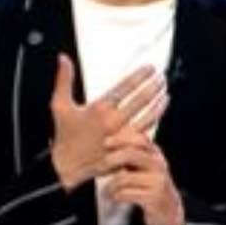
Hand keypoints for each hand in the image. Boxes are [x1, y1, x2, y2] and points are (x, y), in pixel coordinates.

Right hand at [50, 55, 167, 190]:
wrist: (66, 167)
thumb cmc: (64, 134)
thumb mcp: (59, 105)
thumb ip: (64, 79)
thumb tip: (63, 57)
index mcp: (99, 108)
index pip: (126, 87)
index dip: (141, 75)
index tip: (151, 67)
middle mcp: (113, 121)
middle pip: (141, 100)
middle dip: (155, 86)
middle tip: (162, 77)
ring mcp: (122, 136)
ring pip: (148, 117)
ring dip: (159, 104)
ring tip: (165, 94)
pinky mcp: (126, 149)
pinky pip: (146, 134)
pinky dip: (153, 123)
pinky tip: (158, 114)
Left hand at [102, 128, 184, 224]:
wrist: (169, 210)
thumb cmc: (151, 185)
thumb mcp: (146, 165)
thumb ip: (132, 152)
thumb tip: (108, 141)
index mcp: (155, 154)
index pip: (139, 139)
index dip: (121, 139)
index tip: (106, 143)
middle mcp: (159, 164)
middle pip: (130, 154)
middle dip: (110, 160)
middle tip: (99, 168)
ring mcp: (158, 181)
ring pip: (124, 177)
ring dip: (110, 185)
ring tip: (108, 190)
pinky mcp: (154, 197)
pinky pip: (125, 194)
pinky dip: (115, 196)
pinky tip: (115, 198)